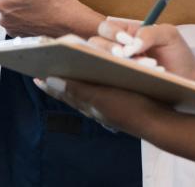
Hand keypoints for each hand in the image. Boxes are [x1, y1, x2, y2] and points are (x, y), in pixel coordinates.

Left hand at [34, 75, 164, 136]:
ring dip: (74, 84)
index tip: (35, 76)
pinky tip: (95, 80)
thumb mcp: (102, 97)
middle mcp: (95, 107)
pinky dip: (91, 86)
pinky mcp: (119, 104)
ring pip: (85, 93)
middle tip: (45, 72)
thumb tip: (50, 80)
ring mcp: (107, 107)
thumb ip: (76, 89)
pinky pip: (100, 93)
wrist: (160, 122)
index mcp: (88, 104)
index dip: (49, 85)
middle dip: (59, 82)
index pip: (63, 92)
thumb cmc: (131, 107)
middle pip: (72, 93)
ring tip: (64, 74)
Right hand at [88, 18, 194, 80]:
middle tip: (125, 55)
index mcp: (126, 33)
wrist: (189, 77)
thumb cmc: (177, 52)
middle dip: (109, 49)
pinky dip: (129, 77)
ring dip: (123, 63)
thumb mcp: (168, 35)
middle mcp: (118, 49)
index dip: (111, 33)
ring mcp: (119, 66)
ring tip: (150, 66)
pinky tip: (150, 76)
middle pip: (96, 44)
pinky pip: (113, 81)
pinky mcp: (122, 83)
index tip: (127, 42)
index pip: (106, 28)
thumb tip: (131, 45)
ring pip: (104, 62)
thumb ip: (150, 33)